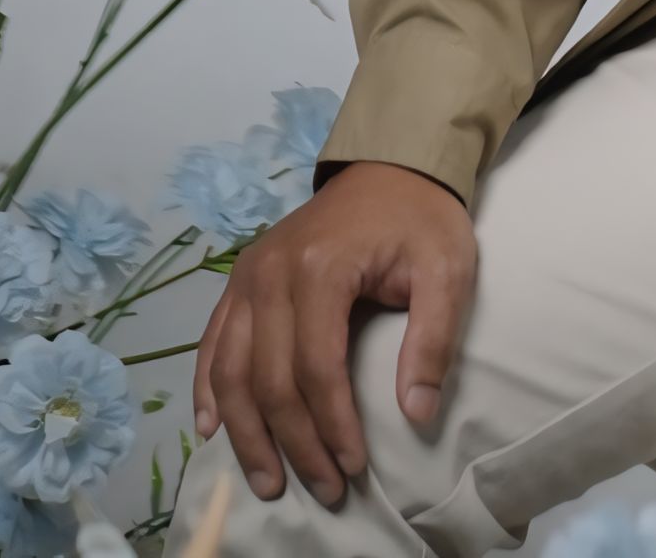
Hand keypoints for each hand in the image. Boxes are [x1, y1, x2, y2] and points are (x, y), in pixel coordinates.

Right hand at [194, 160, 477, 507]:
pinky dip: (207, 390)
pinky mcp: (239, 279)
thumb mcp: (448, 269)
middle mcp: (270, 273)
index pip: (317, 369)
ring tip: (268, 482)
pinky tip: (212, 430)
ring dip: (245, 433)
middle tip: (324, 489)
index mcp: (320, 268)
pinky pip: (211, 343)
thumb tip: (416, 414)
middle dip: (294, 444)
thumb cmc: (421, 220)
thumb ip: (433, 340)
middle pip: (269, 379)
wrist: (391, 166)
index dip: (332, 427)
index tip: (355, 468)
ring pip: (229, 371)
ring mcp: (247, 275)